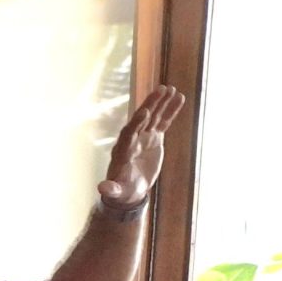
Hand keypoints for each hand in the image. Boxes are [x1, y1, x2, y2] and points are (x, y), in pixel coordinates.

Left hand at [100, 85, 184, 208]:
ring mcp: (143, 137)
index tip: (144, 112)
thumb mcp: (117, 192)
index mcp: (123, 151)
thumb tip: (103, 189)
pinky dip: (170, 110)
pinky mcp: (153, 138)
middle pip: (141, 120)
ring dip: (161, 103)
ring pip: (153, 117)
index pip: (129, 134)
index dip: (136, 123)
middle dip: (150, 105)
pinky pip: (163, 122)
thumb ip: (111, 189)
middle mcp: (132, 140)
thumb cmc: (123, 191)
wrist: (130, 189)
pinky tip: (179, 97)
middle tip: (160, 90)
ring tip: (171, 88)